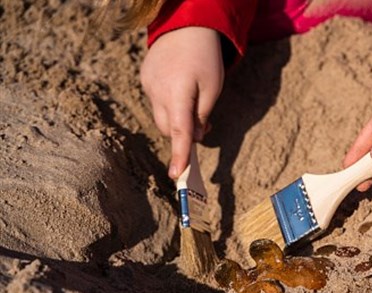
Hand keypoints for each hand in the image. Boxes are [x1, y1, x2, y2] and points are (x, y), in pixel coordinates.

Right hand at [140, 27, 223, 178]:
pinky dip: (169, 104)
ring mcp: (148, 85)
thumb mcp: (213, 87)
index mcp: (178, 93)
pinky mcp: (144, 79)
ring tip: (193, 101)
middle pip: (167, 128)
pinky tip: (180, 87)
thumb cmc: (205, 58)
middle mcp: (158, 91)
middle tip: (205, 123)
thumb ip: (202, 115)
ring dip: (176, 118)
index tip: (176, 174)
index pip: (178, 131)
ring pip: (161, 116)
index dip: (179, 154)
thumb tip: (195, 139)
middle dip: (183, 133)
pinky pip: (156, 101)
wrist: (185, 26)